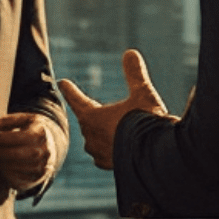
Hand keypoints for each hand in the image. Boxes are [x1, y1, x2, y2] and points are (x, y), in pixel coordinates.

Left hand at [0, 112, 58, 192]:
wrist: (51, 145)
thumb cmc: (31, 130)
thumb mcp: (23, 119)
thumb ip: (4, 121)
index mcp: (39, 133)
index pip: (11, 137)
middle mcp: (42, 152)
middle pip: (9, 154)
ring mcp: (40, 168)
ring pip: (9, 167)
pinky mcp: (34, 180)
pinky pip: (12, 178)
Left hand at [58, 49, 167, 170]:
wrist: (156, 156)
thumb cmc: (145, 123)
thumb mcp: (143, 94)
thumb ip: (135, 74)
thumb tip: (130, 52)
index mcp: (93, 117)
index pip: (77, 100)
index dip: (71, 90)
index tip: (62, 83)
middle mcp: (91, 136)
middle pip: (87, 122)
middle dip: (91, 115)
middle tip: (95, 109)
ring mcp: (99, 154)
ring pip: (95, 140)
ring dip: (101, 134)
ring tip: (112, 130)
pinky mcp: (111, 166)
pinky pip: (104, 156)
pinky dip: (109, 149)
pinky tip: (118, 148)